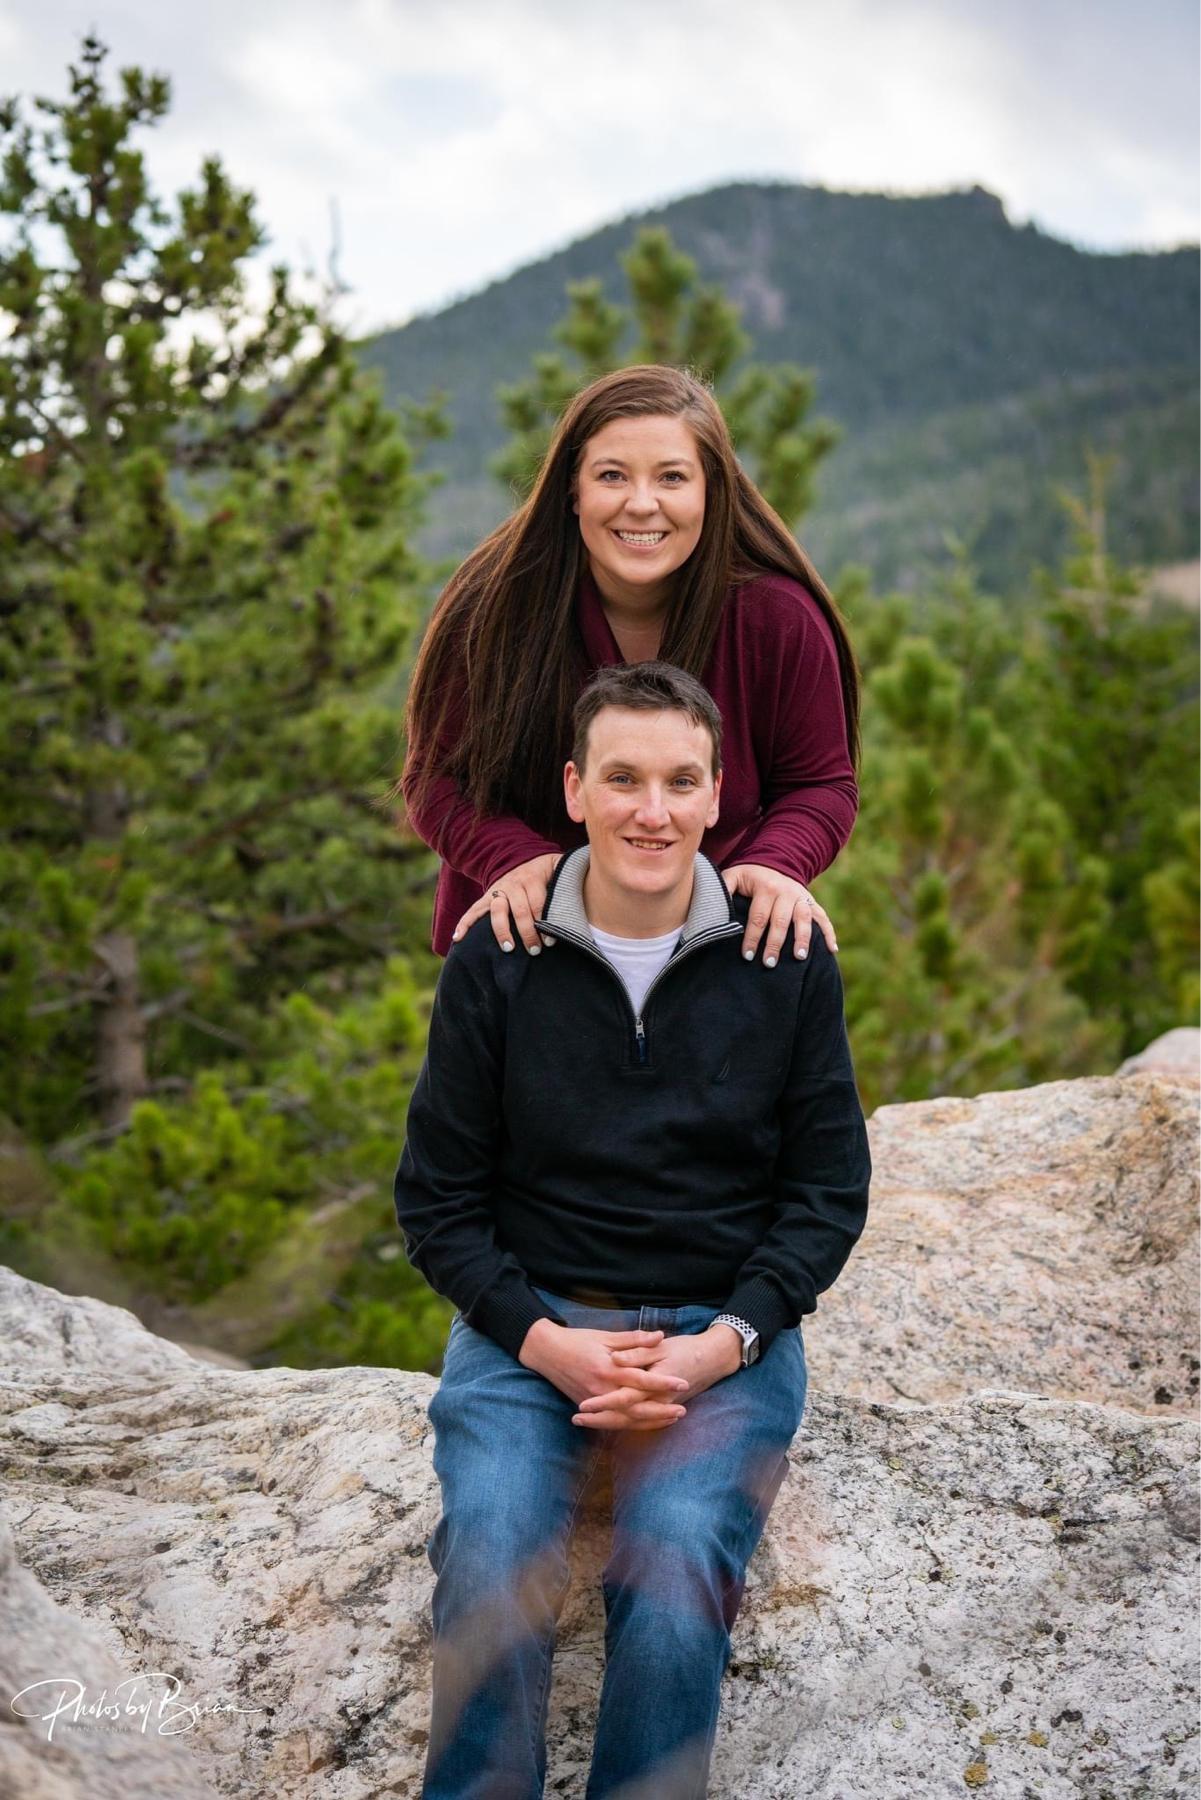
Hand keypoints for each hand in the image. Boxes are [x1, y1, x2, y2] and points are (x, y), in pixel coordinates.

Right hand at [452, 853, 561, 955]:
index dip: (545, 922)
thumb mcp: (560, 868)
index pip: (539, 902)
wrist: (525, 858)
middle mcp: (513, 882)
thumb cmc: (549, 871)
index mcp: (533, 877)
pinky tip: (457, 938)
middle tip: (535, 950)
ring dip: (502, 930)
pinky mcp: (487, 896)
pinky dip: (464, 923)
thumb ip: (571, 878)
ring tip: (508, 948)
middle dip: (527, 932)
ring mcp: (498, 889)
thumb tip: (592, 884)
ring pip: (497, 909)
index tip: (551, 940)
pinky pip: (473, 910)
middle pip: (519, 909)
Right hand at [519, 1320, 689, 1431]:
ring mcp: (595, 1402)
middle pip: (637, 1407)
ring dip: (650, 1421)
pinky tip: (648, 1424)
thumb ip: (634, 1339)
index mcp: (608, 1369)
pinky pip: (614, 1422)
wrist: (547, 1353)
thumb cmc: (578, 1341)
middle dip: (661, 1410)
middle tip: (682, 1410)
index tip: (683, 1383)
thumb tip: (660, 1336)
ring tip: (671, 1419)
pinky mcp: (590, 1408)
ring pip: (626, 1420)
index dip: (663, 1382)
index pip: (641, 1379)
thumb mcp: (605, 1336)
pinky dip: (632, 1425)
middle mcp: (602, 1390)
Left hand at [572, 1324, 742, 1431]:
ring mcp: (659, 1406)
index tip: (581, 1407)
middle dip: (599, 1419)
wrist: (712, 1359)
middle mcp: (655, 1400)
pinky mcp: (662, 1407)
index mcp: (653, 1383)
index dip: (602, 1404)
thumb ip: (637, 1351)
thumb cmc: (685, 1348)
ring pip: (630, 1422)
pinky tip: (608, 1423)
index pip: (623, 1398)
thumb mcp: (661, 1347)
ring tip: (584, 1422)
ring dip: (607, 1423)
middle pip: (623, 1416)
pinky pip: (641, 1422)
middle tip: (575, 1418)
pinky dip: (623, 1424)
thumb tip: (616, 1359)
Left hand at [721, 863, 837, 964]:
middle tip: (769, 963)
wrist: (774, 861)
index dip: (752, 937)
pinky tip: (832, 950)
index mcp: (766, 887)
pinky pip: (823, 918)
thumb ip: (723, 890)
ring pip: (804, 919)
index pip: (758, 917)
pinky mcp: (811, 902)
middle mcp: (786, 892)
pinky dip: (829, 933)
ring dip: (803, 939)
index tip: (747, 955)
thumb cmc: (749, 875)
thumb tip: (713, 908)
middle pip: (781, 921)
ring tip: (799, 958)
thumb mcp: (733, 876)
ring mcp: (801, 896)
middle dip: (775, 944)